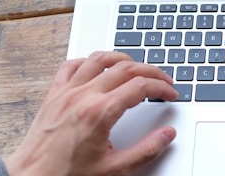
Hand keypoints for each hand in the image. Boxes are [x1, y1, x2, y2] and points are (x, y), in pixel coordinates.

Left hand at [4, 51, 177, 175]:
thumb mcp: (114, 171)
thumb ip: (146, 151)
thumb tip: (167, 134)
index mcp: (99, 113)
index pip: (140, 86)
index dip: (161, 87)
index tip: (170, 94)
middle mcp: (83, 96)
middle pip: (125, 68)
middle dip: (150, 71)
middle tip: (163, 80)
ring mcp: (66, 92)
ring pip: (100, 59)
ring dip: (122, 59)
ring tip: (136, 66)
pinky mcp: (53, 94)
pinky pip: (72, 65)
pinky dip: (89, 61)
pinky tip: (98, 67)